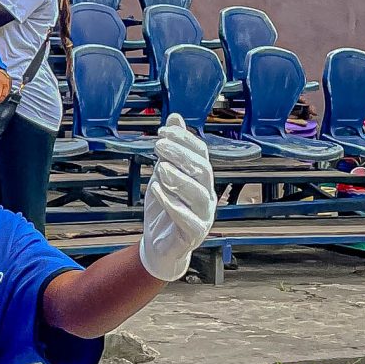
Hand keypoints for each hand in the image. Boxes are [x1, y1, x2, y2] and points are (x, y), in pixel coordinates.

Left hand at [139, 118, 216, 281]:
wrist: (159, 245)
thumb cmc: (164, 207)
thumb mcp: (164, 174)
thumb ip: (172, 150)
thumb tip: (175, 117)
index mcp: (202, 179)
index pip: (201, 153)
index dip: (184, 140)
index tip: (163, 131)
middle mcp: (207, 194)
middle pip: (202, 170)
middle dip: (181, 155)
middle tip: (158, 145)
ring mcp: (204, 215)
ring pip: (198, 194)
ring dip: (179, 178)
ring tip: (160, 168)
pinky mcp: (194, 233)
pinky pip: (187, 219)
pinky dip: (172, 204)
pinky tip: (157, 191)